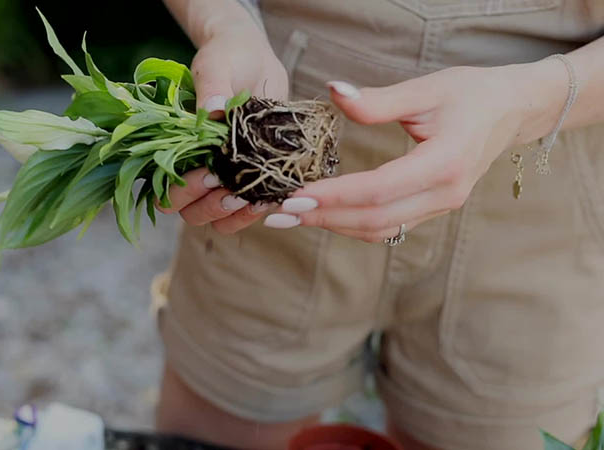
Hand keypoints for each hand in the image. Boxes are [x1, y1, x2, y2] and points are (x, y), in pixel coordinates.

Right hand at [159, 22, 288, 233]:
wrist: (255, 59)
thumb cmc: (226, 59)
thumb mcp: (216, 67)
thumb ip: (212, 87)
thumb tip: (212, 109)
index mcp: (174, 149)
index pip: (164, 190)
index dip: (183, 191)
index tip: (210, 173)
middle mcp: (193, 170)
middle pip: (188, 213)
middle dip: (208, 206)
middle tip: (232, 190)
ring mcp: (221, 180)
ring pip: (216, 220)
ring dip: (232, 216)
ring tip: (252, 199)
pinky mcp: (249, 181)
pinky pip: (245, 213)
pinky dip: (255, 212)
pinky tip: (270, 197)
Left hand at [263, 60, 568, 241]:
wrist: (513, 111)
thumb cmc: (472, 94)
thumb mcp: (425, 89)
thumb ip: (377, 100)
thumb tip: (334, 92)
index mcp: (444, 163)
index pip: (379, 189)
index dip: (335, 196)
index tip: (295, 195)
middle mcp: (444, 193)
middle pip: (375, 218)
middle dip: (323, 217)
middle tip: (278, 214)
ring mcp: (441, 205)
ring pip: (380, 228)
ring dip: (333, 224)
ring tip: (290, 216)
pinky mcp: (433, 208)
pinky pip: (389, 225)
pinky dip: (352, 223)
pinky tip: (322, 213)